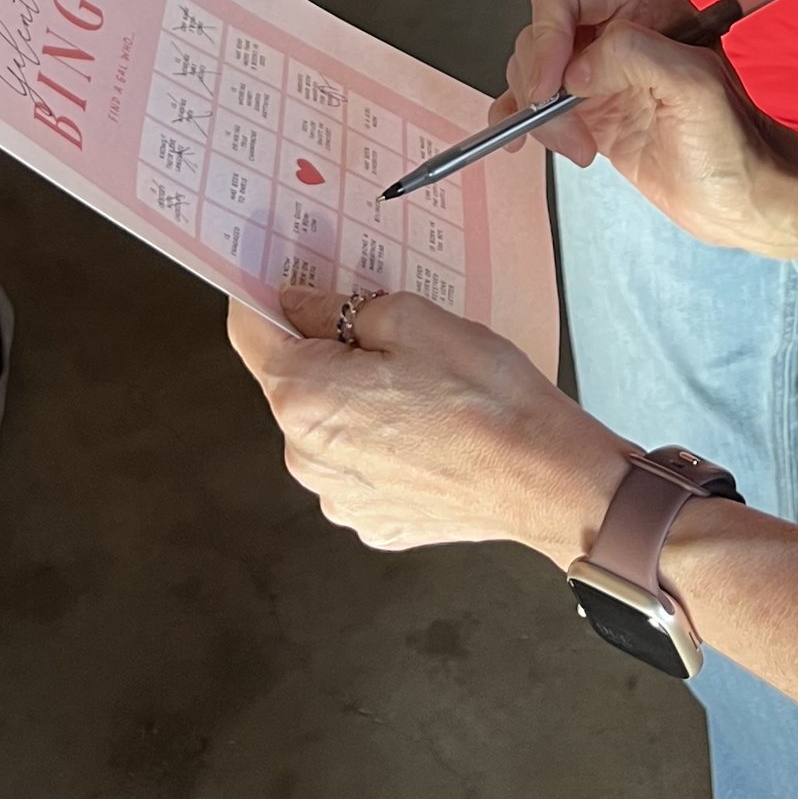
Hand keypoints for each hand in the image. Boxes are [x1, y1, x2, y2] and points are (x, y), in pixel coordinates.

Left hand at [227, 282, 627, 566]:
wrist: (546, 479)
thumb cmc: (486, 398)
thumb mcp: (411, 317)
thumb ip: (338, 308)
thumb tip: (299, 303)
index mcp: (303, 397)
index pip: (250, 331)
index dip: (263, 295)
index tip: (277, 278)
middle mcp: (306, 456)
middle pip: (291, 380)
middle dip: (325, 350)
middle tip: (384, 330)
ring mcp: (338, 497)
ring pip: (327, 426)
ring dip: (354, 400)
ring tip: (420, 386)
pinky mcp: (373, 520)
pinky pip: (359, 466)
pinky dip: (380, 443)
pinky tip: (428, 428)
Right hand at [505, 0, 797, 256]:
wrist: (742, 199)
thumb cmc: (735, 143)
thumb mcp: (695, 86)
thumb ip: (634, 56)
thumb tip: (574, 68)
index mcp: (645, 7)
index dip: (546, 31)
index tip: (547, 84)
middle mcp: (616, 32)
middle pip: (541, 31)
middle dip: (541, 78)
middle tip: (567, 123)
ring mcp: (599, 74)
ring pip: (532, 71)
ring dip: (540, 113)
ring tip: (581, 148)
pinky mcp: (588, 112)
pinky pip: (532, 104)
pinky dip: (519, 120)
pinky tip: (523, 142)